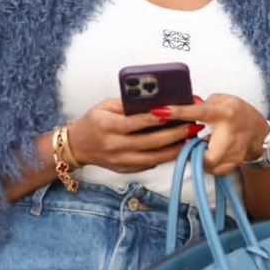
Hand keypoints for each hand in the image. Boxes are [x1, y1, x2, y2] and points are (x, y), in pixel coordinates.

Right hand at [66, 99, 195, 173]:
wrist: (78, 146)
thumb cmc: (94, 121)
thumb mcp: (105, 106)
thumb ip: (127, 104)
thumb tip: (154, 100)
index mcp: (107, 127)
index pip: (134, 123)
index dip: (155, 118)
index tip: (174, 112)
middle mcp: (114, 146)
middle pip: (149, 142)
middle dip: (174, 134)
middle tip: (192, 125)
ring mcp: (121, 161)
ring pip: (154, 157)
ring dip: (175, 148)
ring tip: (191, 138)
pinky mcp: (126, 169)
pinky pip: (150, 164)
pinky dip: (165, 156)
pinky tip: (178, 147)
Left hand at [163, 93, 269, 174]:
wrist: (258, 131)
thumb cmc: (238, 113)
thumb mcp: (222, 100)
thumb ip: (201, 103)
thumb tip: (181, 104)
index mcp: (225, 113)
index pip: (199, 112)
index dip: (178, 112)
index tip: (159, 112)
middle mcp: (231, 134)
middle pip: (209, 156)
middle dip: (195, 154)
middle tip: (189, 144)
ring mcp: (235, 152)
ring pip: (210, 165)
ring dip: (199, 158)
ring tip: (200, 146)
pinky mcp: (234, 164)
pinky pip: (214, 170)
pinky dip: (207, 164)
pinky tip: (208, 153)